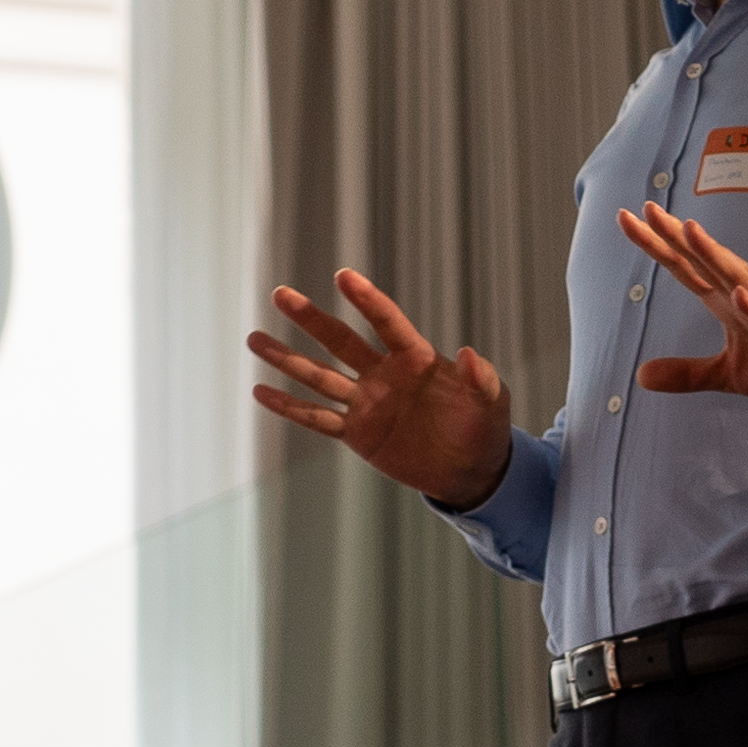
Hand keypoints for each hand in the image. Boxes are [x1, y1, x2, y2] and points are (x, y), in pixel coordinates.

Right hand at [247, 269, 514, 508]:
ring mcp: (367, 402)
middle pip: (340, 341)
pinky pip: (318, 418)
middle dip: (310, 319)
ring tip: (254, 338)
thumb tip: (470, 353)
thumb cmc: (485, 429)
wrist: (470, 470)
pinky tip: (260, 392)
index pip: (386, 322)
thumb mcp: (493, 403)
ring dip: (286, 359)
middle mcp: (385, 374)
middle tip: (280, 294)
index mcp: (417, 359)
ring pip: (319, 376)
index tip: (344, 276)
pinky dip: (290, 407)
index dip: (367, 300)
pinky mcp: (357, 433)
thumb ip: (483, 379)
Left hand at [616, 203, 747, 405]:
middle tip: (645, 208)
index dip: (658, 245)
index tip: (627, 218)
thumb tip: (640, 375)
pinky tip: (740, 295)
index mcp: (730, 303)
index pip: (687, 269)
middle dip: (677, 237)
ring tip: (688, 230)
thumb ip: (688, 372)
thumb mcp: (730, 374)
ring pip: (741, 278)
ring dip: (716, 255)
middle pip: (708, 262)